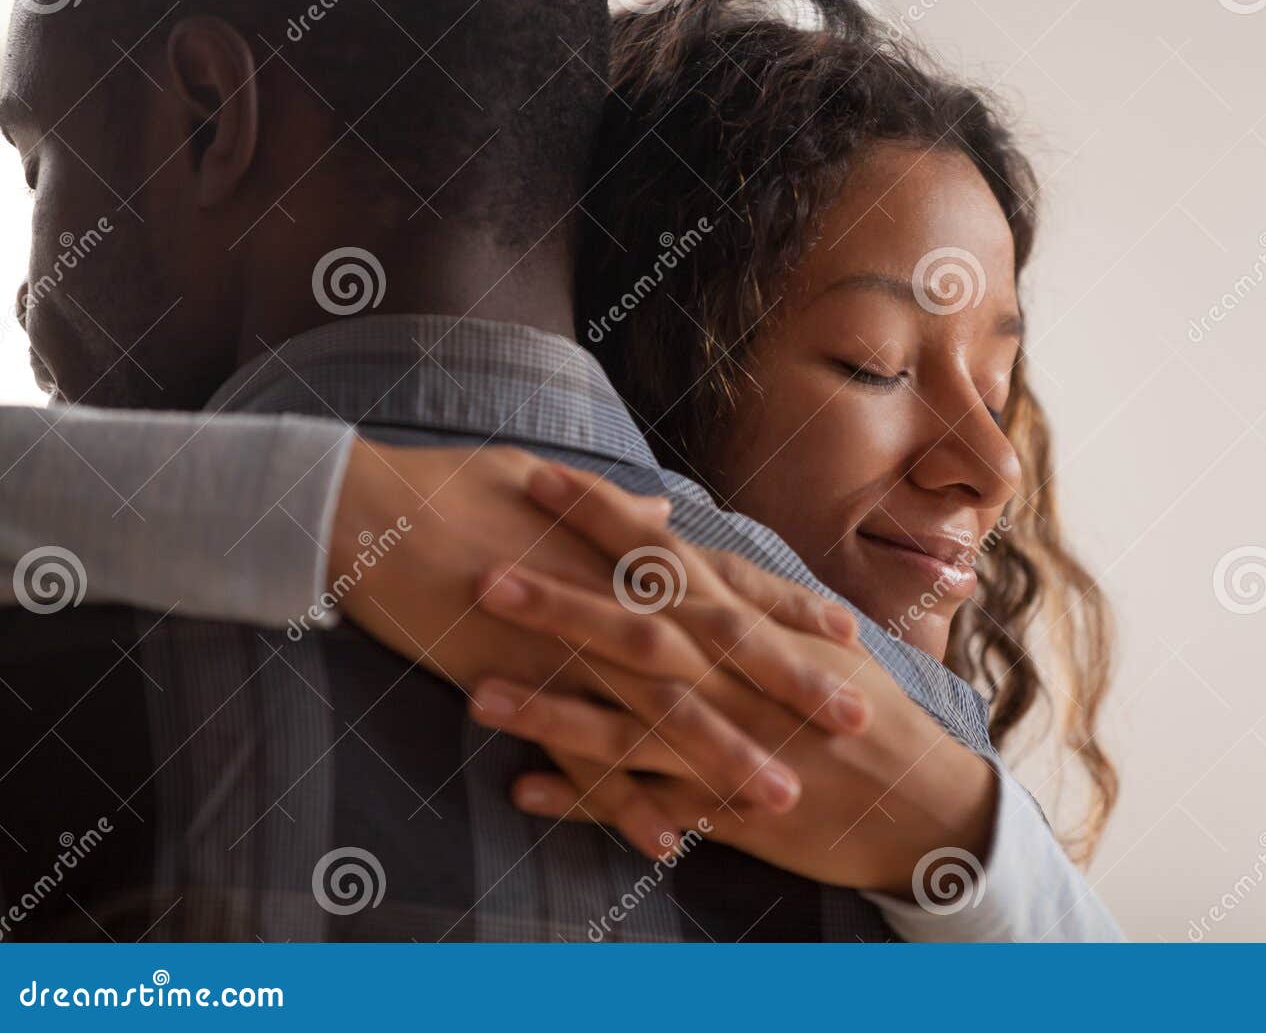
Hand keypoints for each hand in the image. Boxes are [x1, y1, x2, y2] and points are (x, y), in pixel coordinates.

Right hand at [327, 440, 871, 855]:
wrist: (359, 513)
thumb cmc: (448, 488)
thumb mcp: (539, 480)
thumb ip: (612, 512)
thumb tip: (659, 512)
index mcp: (621, 546)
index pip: (724, 579)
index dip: (787, 608)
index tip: (846, 632)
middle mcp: (607, 592)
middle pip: (716, 647)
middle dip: (788, 686)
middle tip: (854, 721)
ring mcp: (565, 642)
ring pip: (660, 709)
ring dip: (724, 757)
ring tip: (780, 797)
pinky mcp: (516, 684)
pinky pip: (579, 753)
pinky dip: (624, 799)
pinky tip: (666, 838)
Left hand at [467, 515, 999, 895]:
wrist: (921, 803)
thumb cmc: (869, 714)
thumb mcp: (815, 642)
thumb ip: (750, 596)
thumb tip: (694, 549)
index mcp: (751, 625)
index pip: (666, 553)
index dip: (602, 515)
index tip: (540, 475)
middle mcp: (732, 676)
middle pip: (634, 628)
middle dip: (558, 601)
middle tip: (482, 573)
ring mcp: (726, 743)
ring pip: (624, 721)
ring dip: (550, 708)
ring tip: (474, 693)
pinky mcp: (723, 807)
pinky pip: (641, 802)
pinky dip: (583, 796)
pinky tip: (522, 788)